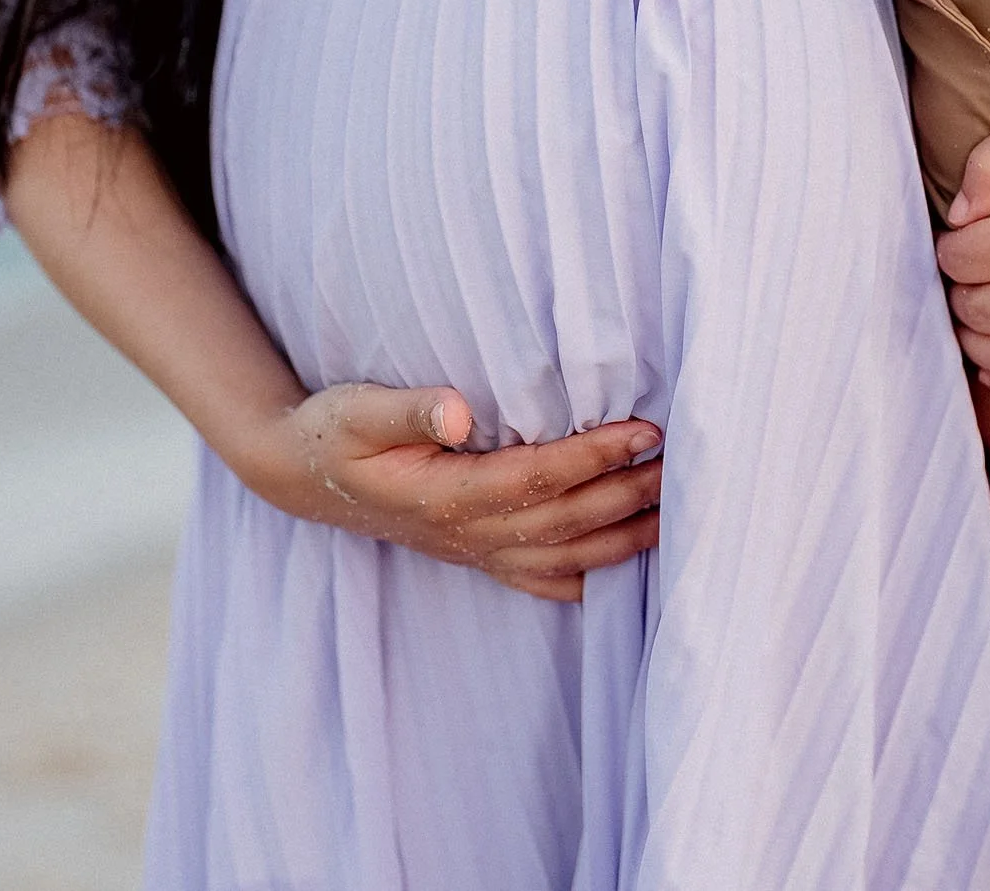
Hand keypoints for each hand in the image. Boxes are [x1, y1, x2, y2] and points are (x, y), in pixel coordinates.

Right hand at [240, 383, 663, 601]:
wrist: (304, 477)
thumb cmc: (333, 433)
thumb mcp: (356, 411)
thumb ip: (407, 409)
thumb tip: (457, 410)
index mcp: (444, 496)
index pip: (536, 478)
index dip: (593, 457)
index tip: (643, 431)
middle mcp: (468, 534)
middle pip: (565, 522)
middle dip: (630, 494)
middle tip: (685, 463)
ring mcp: (475, 552)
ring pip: (566, 557)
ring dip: (626, 536)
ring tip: (680, 510)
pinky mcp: (478, 556)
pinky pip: (543, 580)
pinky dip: (591, 577)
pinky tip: (629, 566)